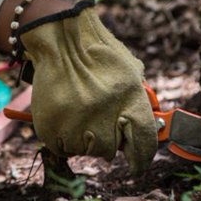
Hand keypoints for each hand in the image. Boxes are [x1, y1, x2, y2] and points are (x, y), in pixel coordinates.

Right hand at [19, 3, 156, 173]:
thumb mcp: (129, 69)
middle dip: (105, 141)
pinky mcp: (51, 124)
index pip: (143, 142)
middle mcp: (104, 111)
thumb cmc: (97, 51)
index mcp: (130, 97)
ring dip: (81, 139)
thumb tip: (149, 128)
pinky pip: (60, 147)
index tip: (136, 164)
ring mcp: (75, 119)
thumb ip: (139, 98)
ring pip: (84, 150)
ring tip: (76, 114)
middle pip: (110, 150)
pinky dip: (61, 139)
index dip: (140, 158)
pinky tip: (63, 119)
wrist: (60, 36)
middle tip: (95, 123)